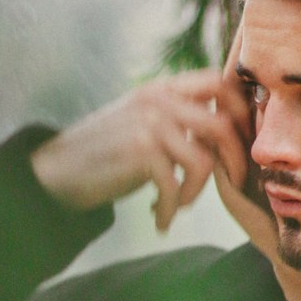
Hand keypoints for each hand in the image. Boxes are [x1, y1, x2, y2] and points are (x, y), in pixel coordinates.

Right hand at [30, 71, 250, 231]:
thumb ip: (182, 119)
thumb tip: (232, 135)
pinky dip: (171, 209)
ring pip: (204, 161)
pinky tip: (159, 219)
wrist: (57, 170)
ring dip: (197, 192)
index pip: (219, 81)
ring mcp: (149, 124)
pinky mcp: (140, 152)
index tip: (243, 139)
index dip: (241, 109)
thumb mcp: (145, 122)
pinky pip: (176, 186)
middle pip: (222, 124)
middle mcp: (158, 100)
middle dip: (234, 160)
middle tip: (229, 183)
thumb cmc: (108, 151)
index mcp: (163, 88)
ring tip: (179, 204)